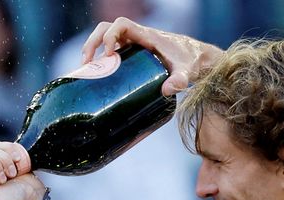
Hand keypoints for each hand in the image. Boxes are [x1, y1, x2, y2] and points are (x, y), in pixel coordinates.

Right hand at [81, 17, 223, 95]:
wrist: (197, 59)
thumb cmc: (191, 61)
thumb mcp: (186, 71)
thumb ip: (178, 80)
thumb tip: (166, 90)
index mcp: (147, 35)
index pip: (122, 24)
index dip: (110, 35)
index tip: (108, 54)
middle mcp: (138, 37)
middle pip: (107, 28)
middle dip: (93, 42)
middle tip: (87, 63)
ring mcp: (134, 45)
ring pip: (106, 37)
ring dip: (92, 48)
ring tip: (86, 69)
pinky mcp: (133, 54)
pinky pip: (111, 50)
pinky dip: (100, 58)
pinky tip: (96, 75)